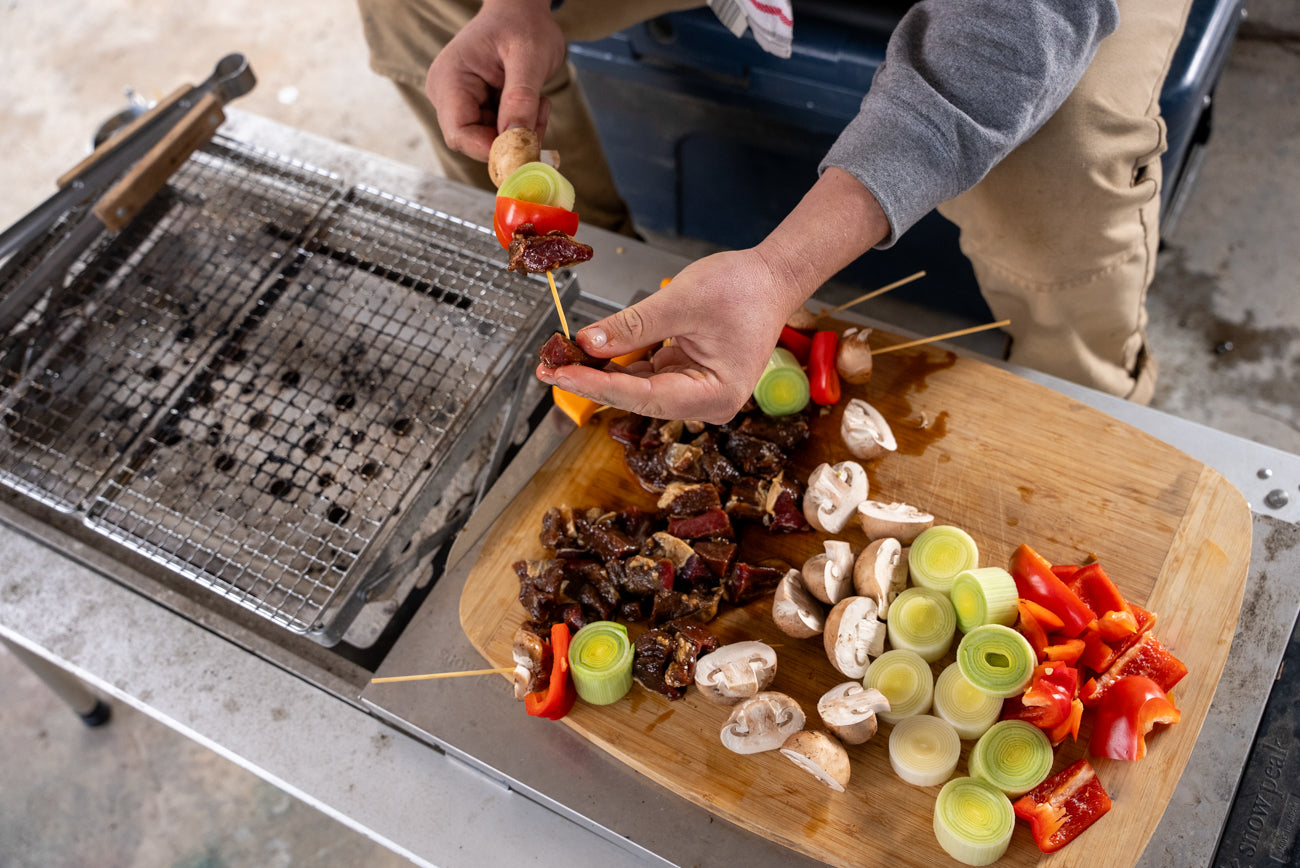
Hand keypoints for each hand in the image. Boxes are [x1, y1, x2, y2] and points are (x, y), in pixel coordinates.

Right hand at [424, 0, 565, 160]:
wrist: (520, 11)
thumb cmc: (522, 24)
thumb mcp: (529, 56)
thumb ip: (521, 97)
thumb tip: (516, 138)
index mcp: (449, 80)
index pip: (459, 133)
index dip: (491, 148)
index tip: (526, 144)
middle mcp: (447, 95)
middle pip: (474, 142)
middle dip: (511, 139)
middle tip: (540, 114)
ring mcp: (460, 104)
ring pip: (490, 141)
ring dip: (521, 132)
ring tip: (539, 101)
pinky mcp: (476, 109)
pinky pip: (498, 134)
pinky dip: (521, 127)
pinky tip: (533, 102)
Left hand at [537, 168, 892, 424]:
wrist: (772, 278)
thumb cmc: (743, 289)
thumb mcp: (681, 303)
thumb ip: (633, 326)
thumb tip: (587, 342)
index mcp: (715, 395)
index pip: (643, 396)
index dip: (597, 384)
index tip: (560, 373)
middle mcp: (706, 402)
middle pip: (637, 398)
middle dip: (592, 380)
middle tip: (547, 365)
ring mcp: (695, 391)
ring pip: (636, 388)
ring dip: (600, 372)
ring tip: (559, 357)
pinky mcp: (685, 376)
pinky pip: (644, 374)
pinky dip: (616, 362)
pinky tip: (586, 352)